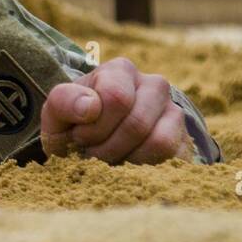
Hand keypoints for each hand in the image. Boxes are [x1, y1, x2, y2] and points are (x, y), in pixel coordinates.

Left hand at [40, 56, 192, 164]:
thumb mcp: (56, 114)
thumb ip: (63, 102)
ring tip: (109, 158)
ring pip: (159, 142)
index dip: (93, 126)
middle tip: (91, 153)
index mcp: (120, 71)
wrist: (91, 146)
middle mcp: (154, 85)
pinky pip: (173, 159)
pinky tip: (127, 166)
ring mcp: (174, 112)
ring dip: (126, 160)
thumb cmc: (74, 125)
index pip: (116, 98)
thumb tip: (91, 106)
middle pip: (137, 124)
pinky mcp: (185, 141)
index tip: (78, 135)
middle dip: (106, 147)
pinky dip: (145, 170)